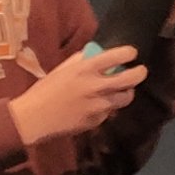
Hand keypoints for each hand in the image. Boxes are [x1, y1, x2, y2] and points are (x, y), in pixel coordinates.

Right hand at [10, 43, 149, 147]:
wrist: (34, 118)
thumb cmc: (45, 90)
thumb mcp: (62, 69)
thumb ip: (81, 61)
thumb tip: (97, 54)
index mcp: (86, 69)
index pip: (118, 56)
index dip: (130, 53)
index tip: (132, 53)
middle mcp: (97, 86)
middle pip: (131, 79)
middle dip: (140, 73)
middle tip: (140, 71)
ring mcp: (99, 105)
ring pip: (126, 98)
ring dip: (127, 92)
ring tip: (122, 90)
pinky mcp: (97, 121)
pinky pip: (109, 111)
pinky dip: (107, 107)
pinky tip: (96, 106)